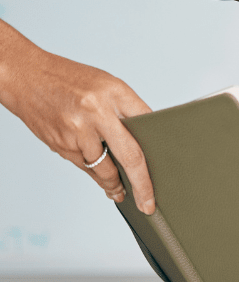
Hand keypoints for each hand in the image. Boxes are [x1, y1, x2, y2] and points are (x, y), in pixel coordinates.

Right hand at [0, 23, 154, 212]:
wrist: (26, 76)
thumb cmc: (70, 80)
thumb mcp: (107, 85)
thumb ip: (126, 109)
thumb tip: (146, 138)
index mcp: (115, 92)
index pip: (148, 124)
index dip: (160, 149)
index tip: (167, 167)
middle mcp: (97, 112)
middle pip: (130, 156)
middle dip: (142, 185)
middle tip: (149, 204)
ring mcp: (77, 131)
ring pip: (104, 168)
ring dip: (114, 184)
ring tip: (122, 193)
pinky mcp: (61, 144)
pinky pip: (84, 166)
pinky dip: (95, 175)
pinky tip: (103, 181)